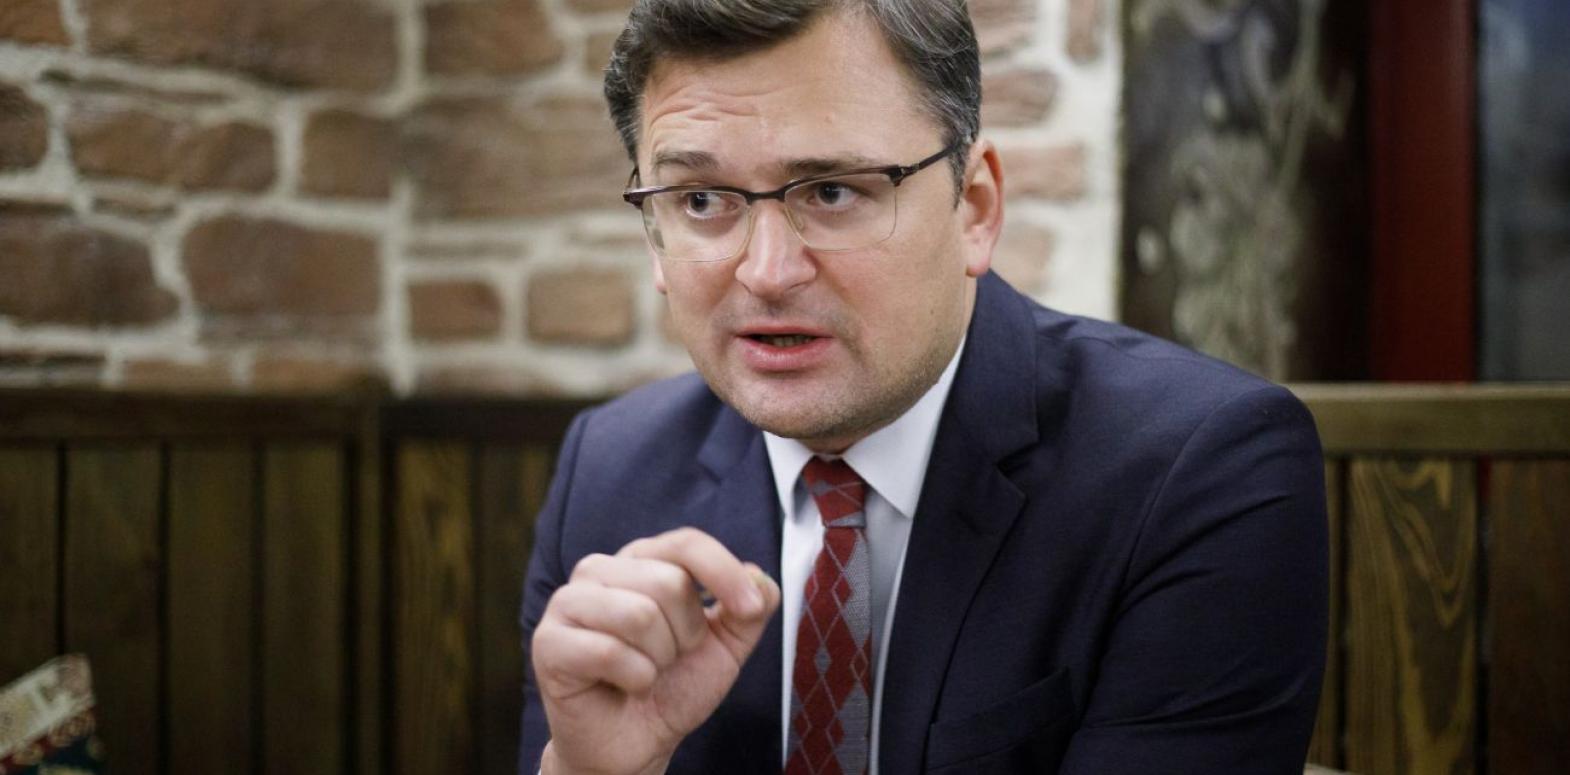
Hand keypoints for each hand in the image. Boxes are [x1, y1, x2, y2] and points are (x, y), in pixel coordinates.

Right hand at [532, 527, 780, 774]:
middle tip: (669, 659)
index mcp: (641, 561)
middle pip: (668, 582)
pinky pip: (610, 652)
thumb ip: (748, 611)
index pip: (685, 543)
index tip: (749, 607)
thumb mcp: (725, 648)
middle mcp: (600, 571)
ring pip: (640, 614)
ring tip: (647, 672)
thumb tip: (760, 578)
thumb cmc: (673, 688)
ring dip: (659, 659)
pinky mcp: (549, 643)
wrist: (636, 744)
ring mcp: (568, 604)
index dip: (723, 571)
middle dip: (685, 634)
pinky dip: (635, 679)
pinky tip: (627, 687)